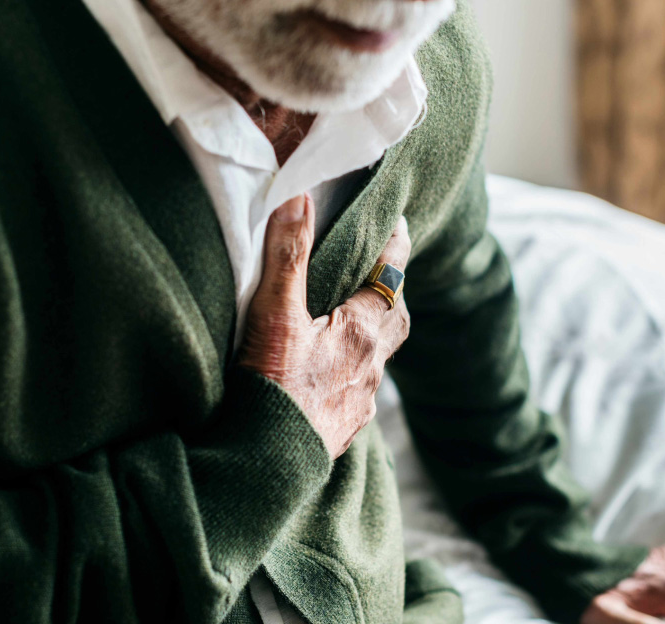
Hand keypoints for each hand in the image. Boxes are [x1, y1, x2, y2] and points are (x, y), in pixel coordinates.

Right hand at [238, 194, 411, 458]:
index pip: (391, 276)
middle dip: (389, 291)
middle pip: (394, 318)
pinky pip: (358, 390)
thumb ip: (287, 255)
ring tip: (348, 321)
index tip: (398, 224)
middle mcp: (371, 367)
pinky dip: (350, 372)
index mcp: (363, 332)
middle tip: (377, 271)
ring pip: (376, 358)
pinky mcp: (342, 429)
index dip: (395, 247)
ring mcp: (360, 402)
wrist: (265, 466)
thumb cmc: (272, 390)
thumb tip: (300, 198)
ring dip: (368, 334)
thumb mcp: (274, 315)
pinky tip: (328, 376)